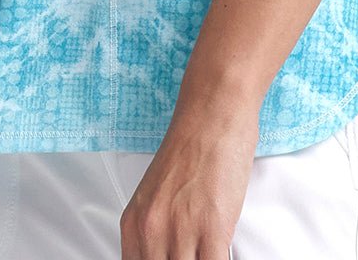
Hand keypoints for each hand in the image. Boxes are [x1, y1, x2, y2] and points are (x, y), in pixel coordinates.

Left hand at [118, 98, 259, 258]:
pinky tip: (223, 252)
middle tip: (192, 255)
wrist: (212, 111)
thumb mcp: (158, 194)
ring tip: (207, 252)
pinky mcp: (212, 228)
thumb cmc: (192, 144)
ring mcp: (180, 230)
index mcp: (134, 223)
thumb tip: (170, 255)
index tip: (173, 259)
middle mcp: (151, 229)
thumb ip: (158, 231)